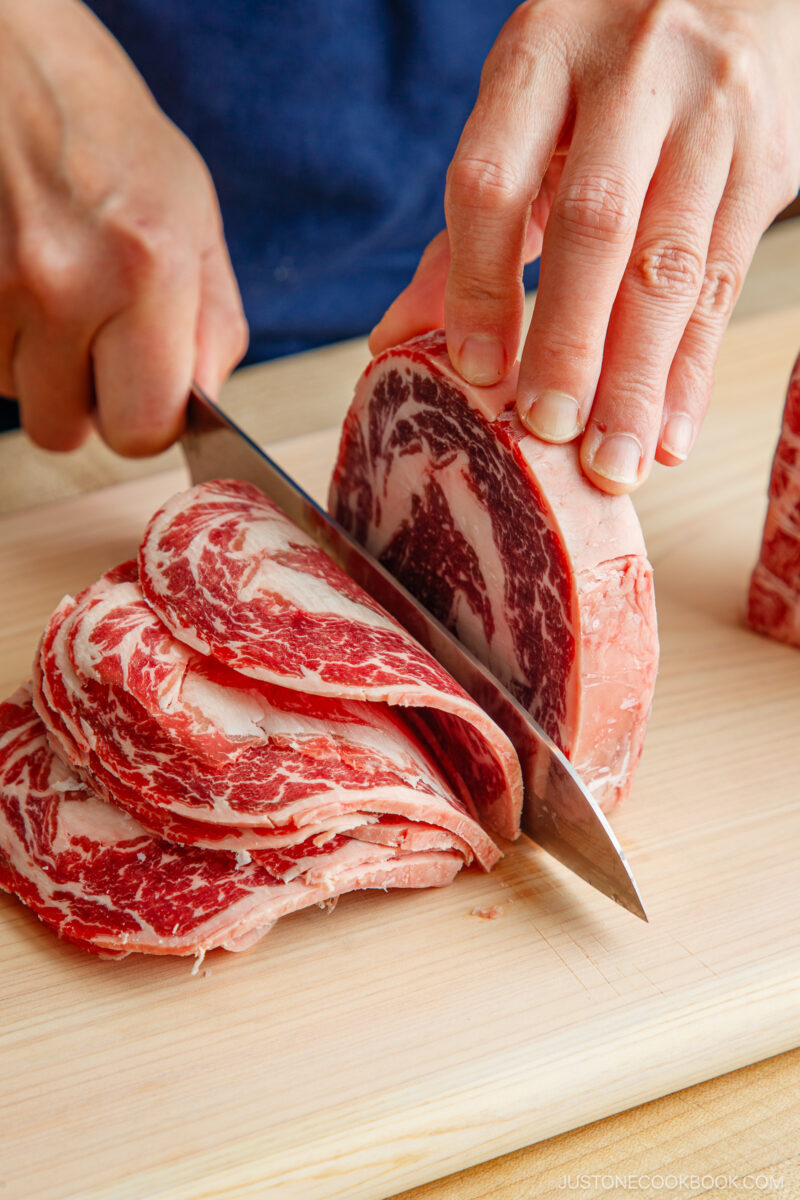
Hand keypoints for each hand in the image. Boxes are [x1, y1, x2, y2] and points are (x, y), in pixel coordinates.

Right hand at [0, 0, 246, 454]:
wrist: (5, 52)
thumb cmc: (105, 128)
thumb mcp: (194, 214)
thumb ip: (212, 325)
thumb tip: (200, 406)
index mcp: (145, 269)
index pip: (142, 429)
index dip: (146, 419)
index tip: (146, 389)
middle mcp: (59, 284)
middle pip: (65, 432)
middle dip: (84, 401)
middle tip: (93, 341)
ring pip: (14, 396)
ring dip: (35, 361)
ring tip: (47, 283)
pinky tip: (10, 271)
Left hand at [371, 0, 799, 492]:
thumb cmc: (601, 71)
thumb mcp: (523, 119)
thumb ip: (464, 232)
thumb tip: (394, 344)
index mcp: (541, 54)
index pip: (494, 180)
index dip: (478, 283)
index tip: (471, 371)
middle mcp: (631, 76)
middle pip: (595, 226)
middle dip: (569, 340)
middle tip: (546, 430)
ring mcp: (711, 116)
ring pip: (672, 264)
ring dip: (640, 378)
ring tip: (612, 463)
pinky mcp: (768, 161)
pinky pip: (724, 282)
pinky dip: (692, 369)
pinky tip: (668, 433)